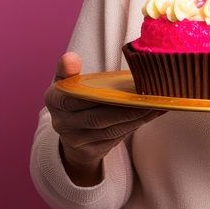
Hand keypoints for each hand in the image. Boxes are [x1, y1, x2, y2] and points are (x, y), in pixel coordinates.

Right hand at [44, 52, 164, 185]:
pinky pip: (116, 138)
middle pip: (97, 117)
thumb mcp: (66, 83)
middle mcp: (63, 123)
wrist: (71, 134)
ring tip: (155, 105)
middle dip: (125, 109)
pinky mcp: (92, 150)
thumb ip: (67, 69)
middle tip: (148, 98)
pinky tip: (150, 114)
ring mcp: (77, 140)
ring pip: (110, 130)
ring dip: (135, 118)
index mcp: (55, 101)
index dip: (96, 95)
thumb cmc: (73, 99)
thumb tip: (71, 58)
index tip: (119, 90)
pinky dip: (134, 126)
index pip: (73, 98)